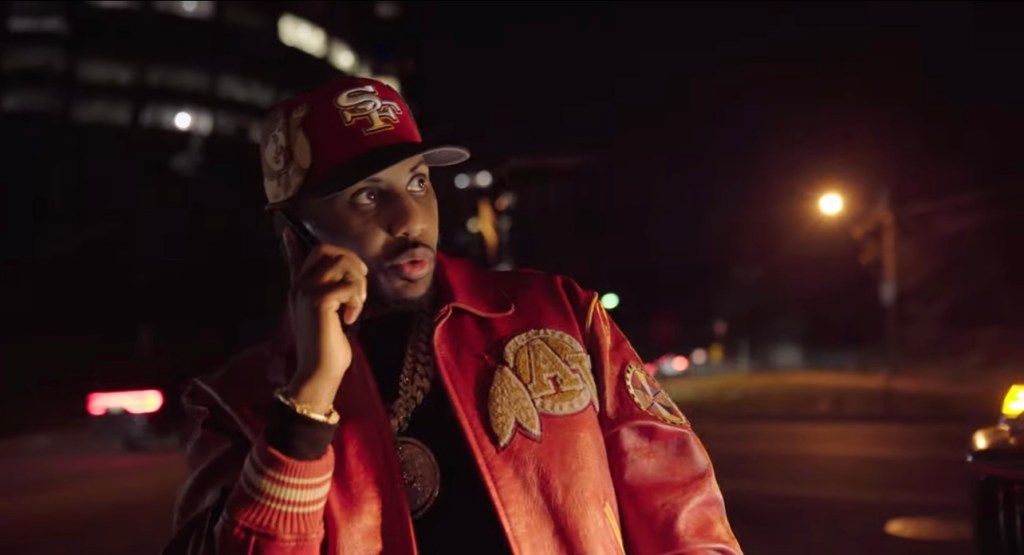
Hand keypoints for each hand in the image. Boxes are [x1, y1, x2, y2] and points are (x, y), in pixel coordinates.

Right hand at [281, 227, 367, 413]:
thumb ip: (331, 296)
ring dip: (358, 283)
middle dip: (352, 262)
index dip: (295, 244)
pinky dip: (356, 300)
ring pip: (342, 264)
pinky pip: (347, 285)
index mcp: (300, 289)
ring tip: (356, 305)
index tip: (288, 230)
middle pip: (327, 251)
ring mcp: (306, 292)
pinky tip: (351, 317)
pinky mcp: (318, 302)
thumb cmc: (328, 347)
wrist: (318, 373)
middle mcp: (299, 286)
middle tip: (359, 287)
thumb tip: (344, 286)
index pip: (297, 258)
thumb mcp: (329, 316)